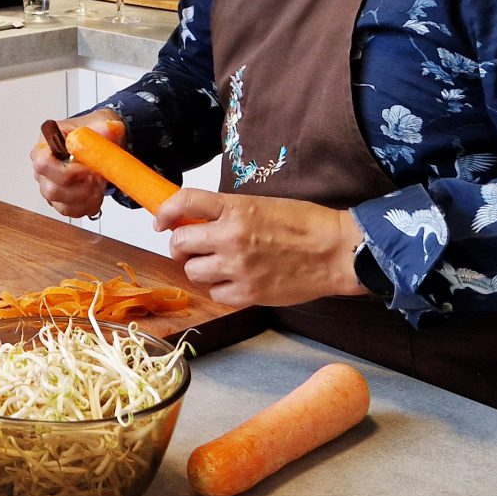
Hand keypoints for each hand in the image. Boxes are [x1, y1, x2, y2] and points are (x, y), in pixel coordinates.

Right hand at [30, 111, 126, 220]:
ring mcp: (50, 185)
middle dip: (80, 187)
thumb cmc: (92, 132)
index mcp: (46, 144)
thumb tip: (109, 130)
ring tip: (100, 183)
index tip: (86, 169)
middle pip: (50, 189)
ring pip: (61, 204)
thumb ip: (104, 126)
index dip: (65, 171)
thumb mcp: (101, 122)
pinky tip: (97, 193)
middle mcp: (44, 168)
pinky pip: (71, 211)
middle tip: (98, 177)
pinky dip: (88, 205)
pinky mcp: (60, 200)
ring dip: (86, 197)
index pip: (42, 163)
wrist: (100, 143)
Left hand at [158, 188, 366, 307]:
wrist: (336, 252)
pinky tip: (236, 279)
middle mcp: (231, 237)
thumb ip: (228, 212)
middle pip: (180, 243)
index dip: (165, 211)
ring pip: (193, 271)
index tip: (160, 220)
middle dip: (181, 245)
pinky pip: (215, 294)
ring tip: (219, 263)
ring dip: (200, 267)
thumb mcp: (262, 204)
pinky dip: (220, 288)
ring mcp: (238, 268)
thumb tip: (197, 220)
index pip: (184, 202)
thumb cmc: (305, 224)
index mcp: (235, 208)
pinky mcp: (248, 294)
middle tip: (193, 246)